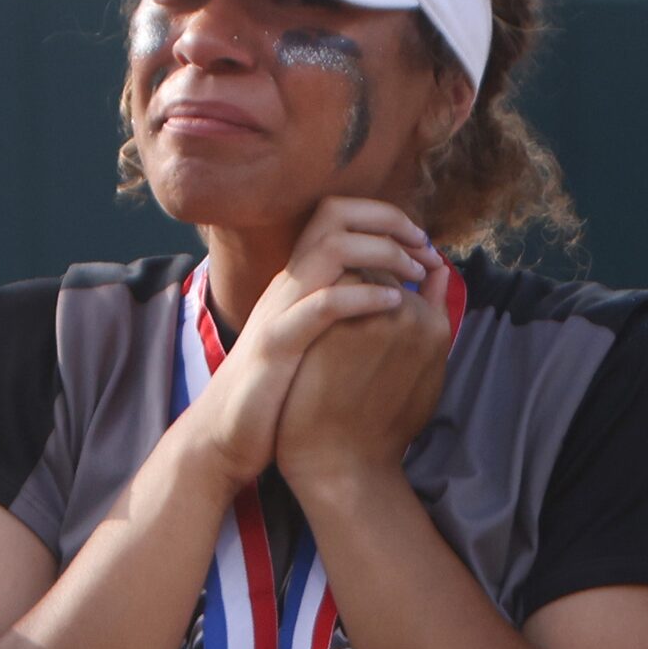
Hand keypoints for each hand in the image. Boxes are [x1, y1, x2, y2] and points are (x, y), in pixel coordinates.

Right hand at [181, 197, 439, 490]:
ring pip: (330, 248)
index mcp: (299, 281)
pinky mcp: (278, 344)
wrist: (224, 433)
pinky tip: (394, 304)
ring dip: (382, 252)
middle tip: (424, 245)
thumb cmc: (278, 393)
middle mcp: (288, 284)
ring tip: (414, 272)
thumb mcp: (318, 342)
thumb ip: (347, 311)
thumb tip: (395, 290)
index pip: (338, 215)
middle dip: (387, 220)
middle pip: (334, 215)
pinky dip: (364, 298)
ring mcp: (281, 310)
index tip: (421, 242)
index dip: (384, 217)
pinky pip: (323, 305)